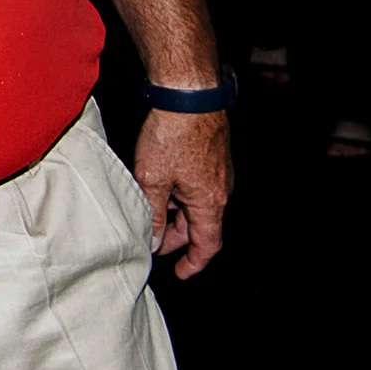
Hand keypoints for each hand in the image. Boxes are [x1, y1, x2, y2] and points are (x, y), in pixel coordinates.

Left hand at [133, 107, 231, 277]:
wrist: (188, 96)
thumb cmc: (170, 136)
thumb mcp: (152, 180)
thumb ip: (154, 213)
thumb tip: (154, 240)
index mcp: (210, 202)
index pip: (208, 244)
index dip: (195, 262)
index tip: (182, 273)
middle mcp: (220, 190)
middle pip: (201, 225)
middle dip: (177, 237)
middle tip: (154, 242)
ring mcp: (217, 173)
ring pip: (197, 204)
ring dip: (176, 214)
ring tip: (150, 215)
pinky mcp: (210, 157)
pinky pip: (196, 186)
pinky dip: (179, 195)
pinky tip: (158, 188)